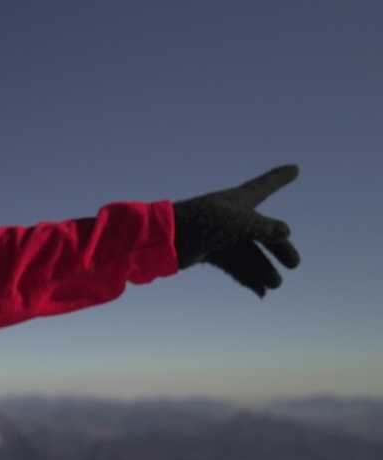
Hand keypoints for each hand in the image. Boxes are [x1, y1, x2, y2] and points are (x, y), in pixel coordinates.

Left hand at [172, 164, 301, 297]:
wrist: (165, 239)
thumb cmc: (202, 222)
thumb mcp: (239, 222)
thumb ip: (265, 227)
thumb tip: (285, 232)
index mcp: (239, 200)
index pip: (265, 185)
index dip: (280, 177)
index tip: (294, 168)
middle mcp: (232, 216)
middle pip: (263, 232)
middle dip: (280, 248)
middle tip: (294, 264)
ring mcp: (220, 235)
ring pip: (249, 253)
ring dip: (263, 268)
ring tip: (274, 284)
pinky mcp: (208, 252)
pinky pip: (234, 265)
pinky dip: (246, 277)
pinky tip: (259, 291)